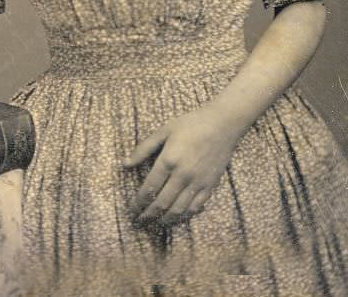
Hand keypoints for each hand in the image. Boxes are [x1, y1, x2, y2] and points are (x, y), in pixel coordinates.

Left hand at [123, 105, 239, 226]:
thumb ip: (144, 148)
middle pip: (162, 203)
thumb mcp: (164, 130)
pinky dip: (184, 215)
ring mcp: (198, 182)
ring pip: (178, 209)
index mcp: (168, 160)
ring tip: (156, 223)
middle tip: (139, 221)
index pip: (149, 188)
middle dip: (148, 214)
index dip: (138, 202)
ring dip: (165, 219)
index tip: (131, 210)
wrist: (223, 124)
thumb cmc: (191, 124)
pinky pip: (196, 207)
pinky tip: (177, 216)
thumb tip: (125, 164)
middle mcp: (182, 175)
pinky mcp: (210, 185)